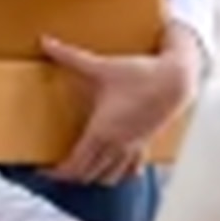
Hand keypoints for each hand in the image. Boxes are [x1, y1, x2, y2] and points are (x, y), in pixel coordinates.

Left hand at [43, 25, 202, 184]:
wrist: (176, 80)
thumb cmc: (140, 74)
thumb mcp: (101, 66)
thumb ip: (70, 56)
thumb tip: (45, 42)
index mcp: (102, 132)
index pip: (75, 165)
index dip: (57, 173)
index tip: (43, 171)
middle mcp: (117, 145)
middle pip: (89, 176)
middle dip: (70, 176)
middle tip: (56, 170)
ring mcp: (133, 147)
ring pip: (110, 177)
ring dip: (94, 177)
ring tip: (81, 169)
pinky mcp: (145, 143)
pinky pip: (132, 169)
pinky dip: (119, 173)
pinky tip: (113, 167)